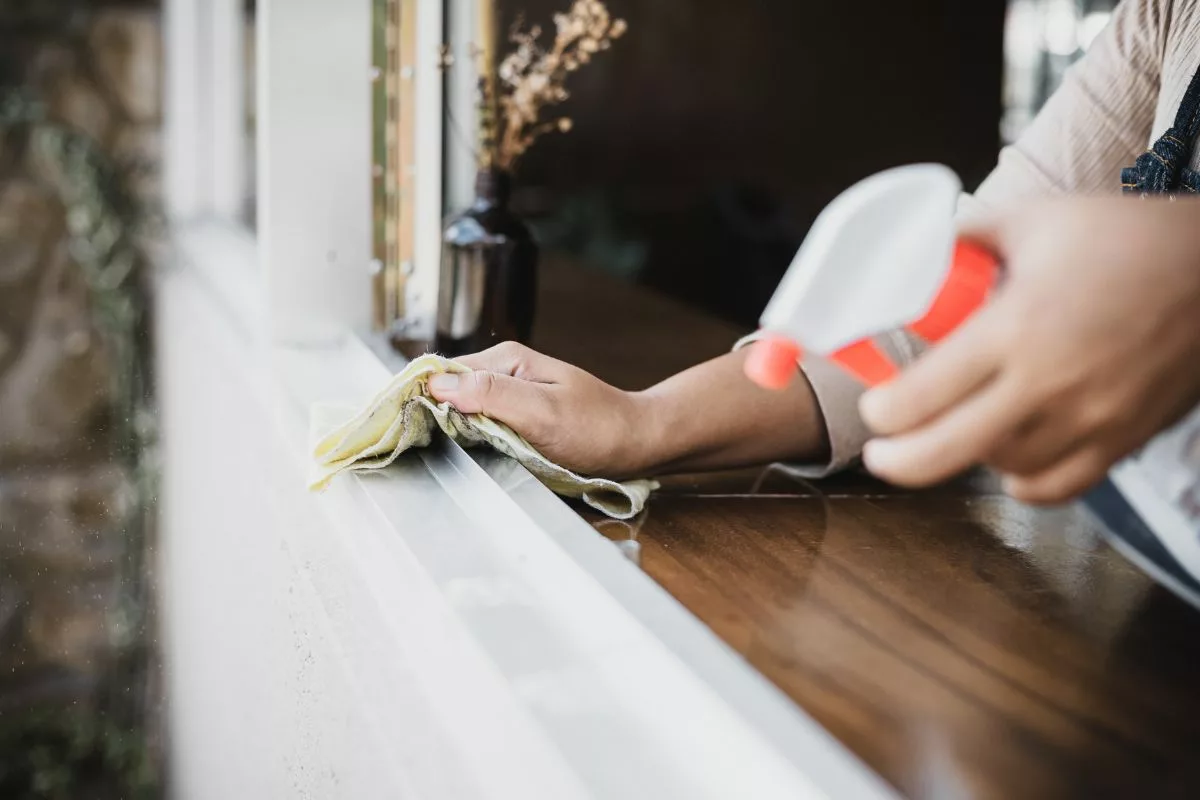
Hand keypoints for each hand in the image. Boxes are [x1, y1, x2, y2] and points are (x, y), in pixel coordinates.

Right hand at [428, 341, 829, 478]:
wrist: (639, 443)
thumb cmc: (598, 428)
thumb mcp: (543, 412)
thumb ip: (492, 396)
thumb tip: (438, 385)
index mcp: (505, 361)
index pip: (441, 373)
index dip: (413, 397)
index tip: (387, 423)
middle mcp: (503, 372)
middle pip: (445, 390)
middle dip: (422, 413)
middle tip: (398, 444)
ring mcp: (509, 394)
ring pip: (458, 408)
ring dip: (441, 427)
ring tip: (418, 450)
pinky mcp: (517, 416)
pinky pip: (477, 423)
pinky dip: (462, 437)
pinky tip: (454, 452)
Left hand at [859, 196, 1199, 503]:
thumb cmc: (1128, 238)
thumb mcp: (1036, 219)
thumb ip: (968, 236)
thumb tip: (917, 248)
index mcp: (1016, 327)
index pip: (921, 394)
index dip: (883, 411)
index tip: (875, 405)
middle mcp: (1048, 382)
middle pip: (945, 452)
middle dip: (897, 460)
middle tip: (882, 451)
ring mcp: (1089, 417)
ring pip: (1000, 468)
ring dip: (967, 457)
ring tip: (953, 433)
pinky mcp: (1123, 438)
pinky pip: (1059, 487)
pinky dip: (1025, 481)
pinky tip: (1009, 458)